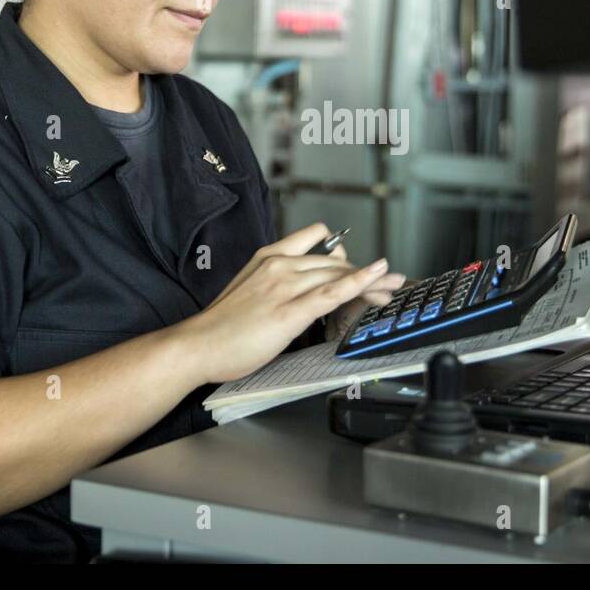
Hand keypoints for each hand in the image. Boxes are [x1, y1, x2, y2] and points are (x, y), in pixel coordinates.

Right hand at [188, 223, 391, 382]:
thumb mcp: (252, 290)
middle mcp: (280, 265)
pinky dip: (360, 282)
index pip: (318, 244)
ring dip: (371, 282)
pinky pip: (332, 292)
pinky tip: (378, 278)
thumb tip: (310, 284)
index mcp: (269, 256)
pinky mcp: (289, 311)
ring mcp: (285, 286)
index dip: (344, 254)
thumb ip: (280, 282)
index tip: (360, 265)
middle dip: (365, 275)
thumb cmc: (222, 326)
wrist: (197, 344)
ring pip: (339, 276)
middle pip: (335, 262)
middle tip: (388, 287)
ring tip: (392, 289)